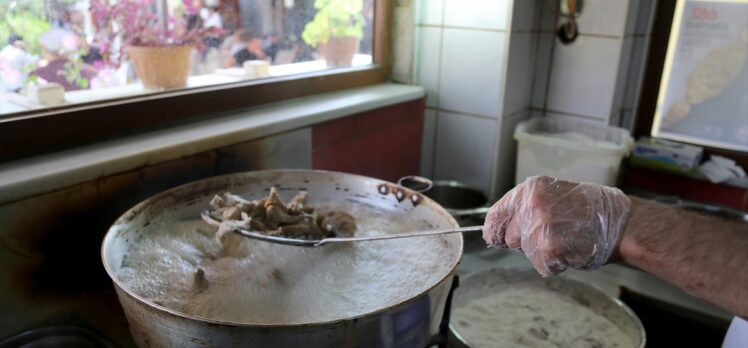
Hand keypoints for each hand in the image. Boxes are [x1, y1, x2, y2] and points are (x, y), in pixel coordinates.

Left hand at [482, 176, 630, 275]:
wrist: (621, 221)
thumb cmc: (589, 211)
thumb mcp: (552, 198)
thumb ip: (525, 210)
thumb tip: (499, 231)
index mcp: (530, 189)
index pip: (495, 215)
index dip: (495, 231)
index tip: (496, 238)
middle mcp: (531, 204)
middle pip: (510, 238)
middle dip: (526, 242)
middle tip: (554, 234)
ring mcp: (540, 226)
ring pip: (526, 252)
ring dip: (543, 254)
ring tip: (566, 240)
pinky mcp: (549, 247)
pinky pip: (541, 265)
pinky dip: (555, 265)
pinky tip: (571, 250)